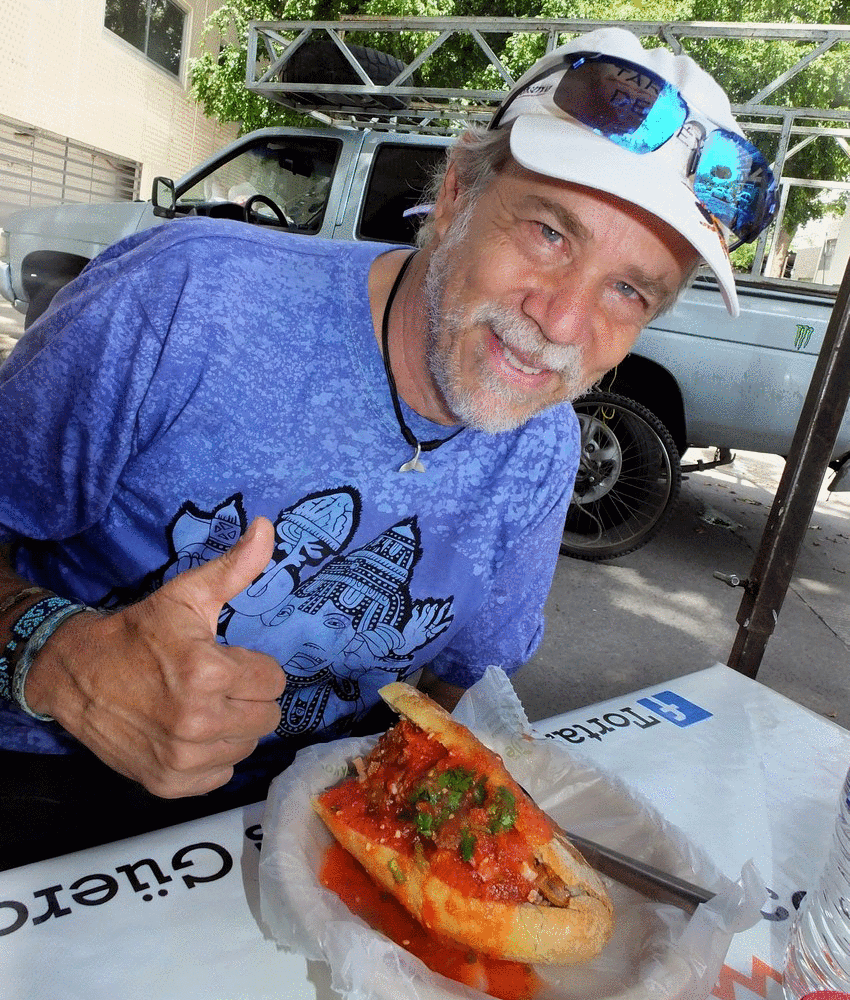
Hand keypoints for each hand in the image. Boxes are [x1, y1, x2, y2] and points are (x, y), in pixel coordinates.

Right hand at [26, 517, 285, 797]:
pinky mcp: (168, 783)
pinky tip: (190, 734)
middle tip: (216, 684)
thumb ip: (234, 567)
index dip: (254, 666)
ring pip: (247, 745)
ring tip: (201, 706)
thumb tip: (266, 527)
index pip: (275, 680)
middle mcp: (197, 721)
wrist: (76, 673)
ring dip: (232, 727)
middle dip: (248, 696)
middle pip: (268, 716)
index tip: (228, 660)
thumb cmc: (139, 633)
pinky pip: (221, 774)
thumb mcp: (187, 595)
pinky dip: (211, 757)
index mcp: (207, 673)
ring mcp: (182, 758)